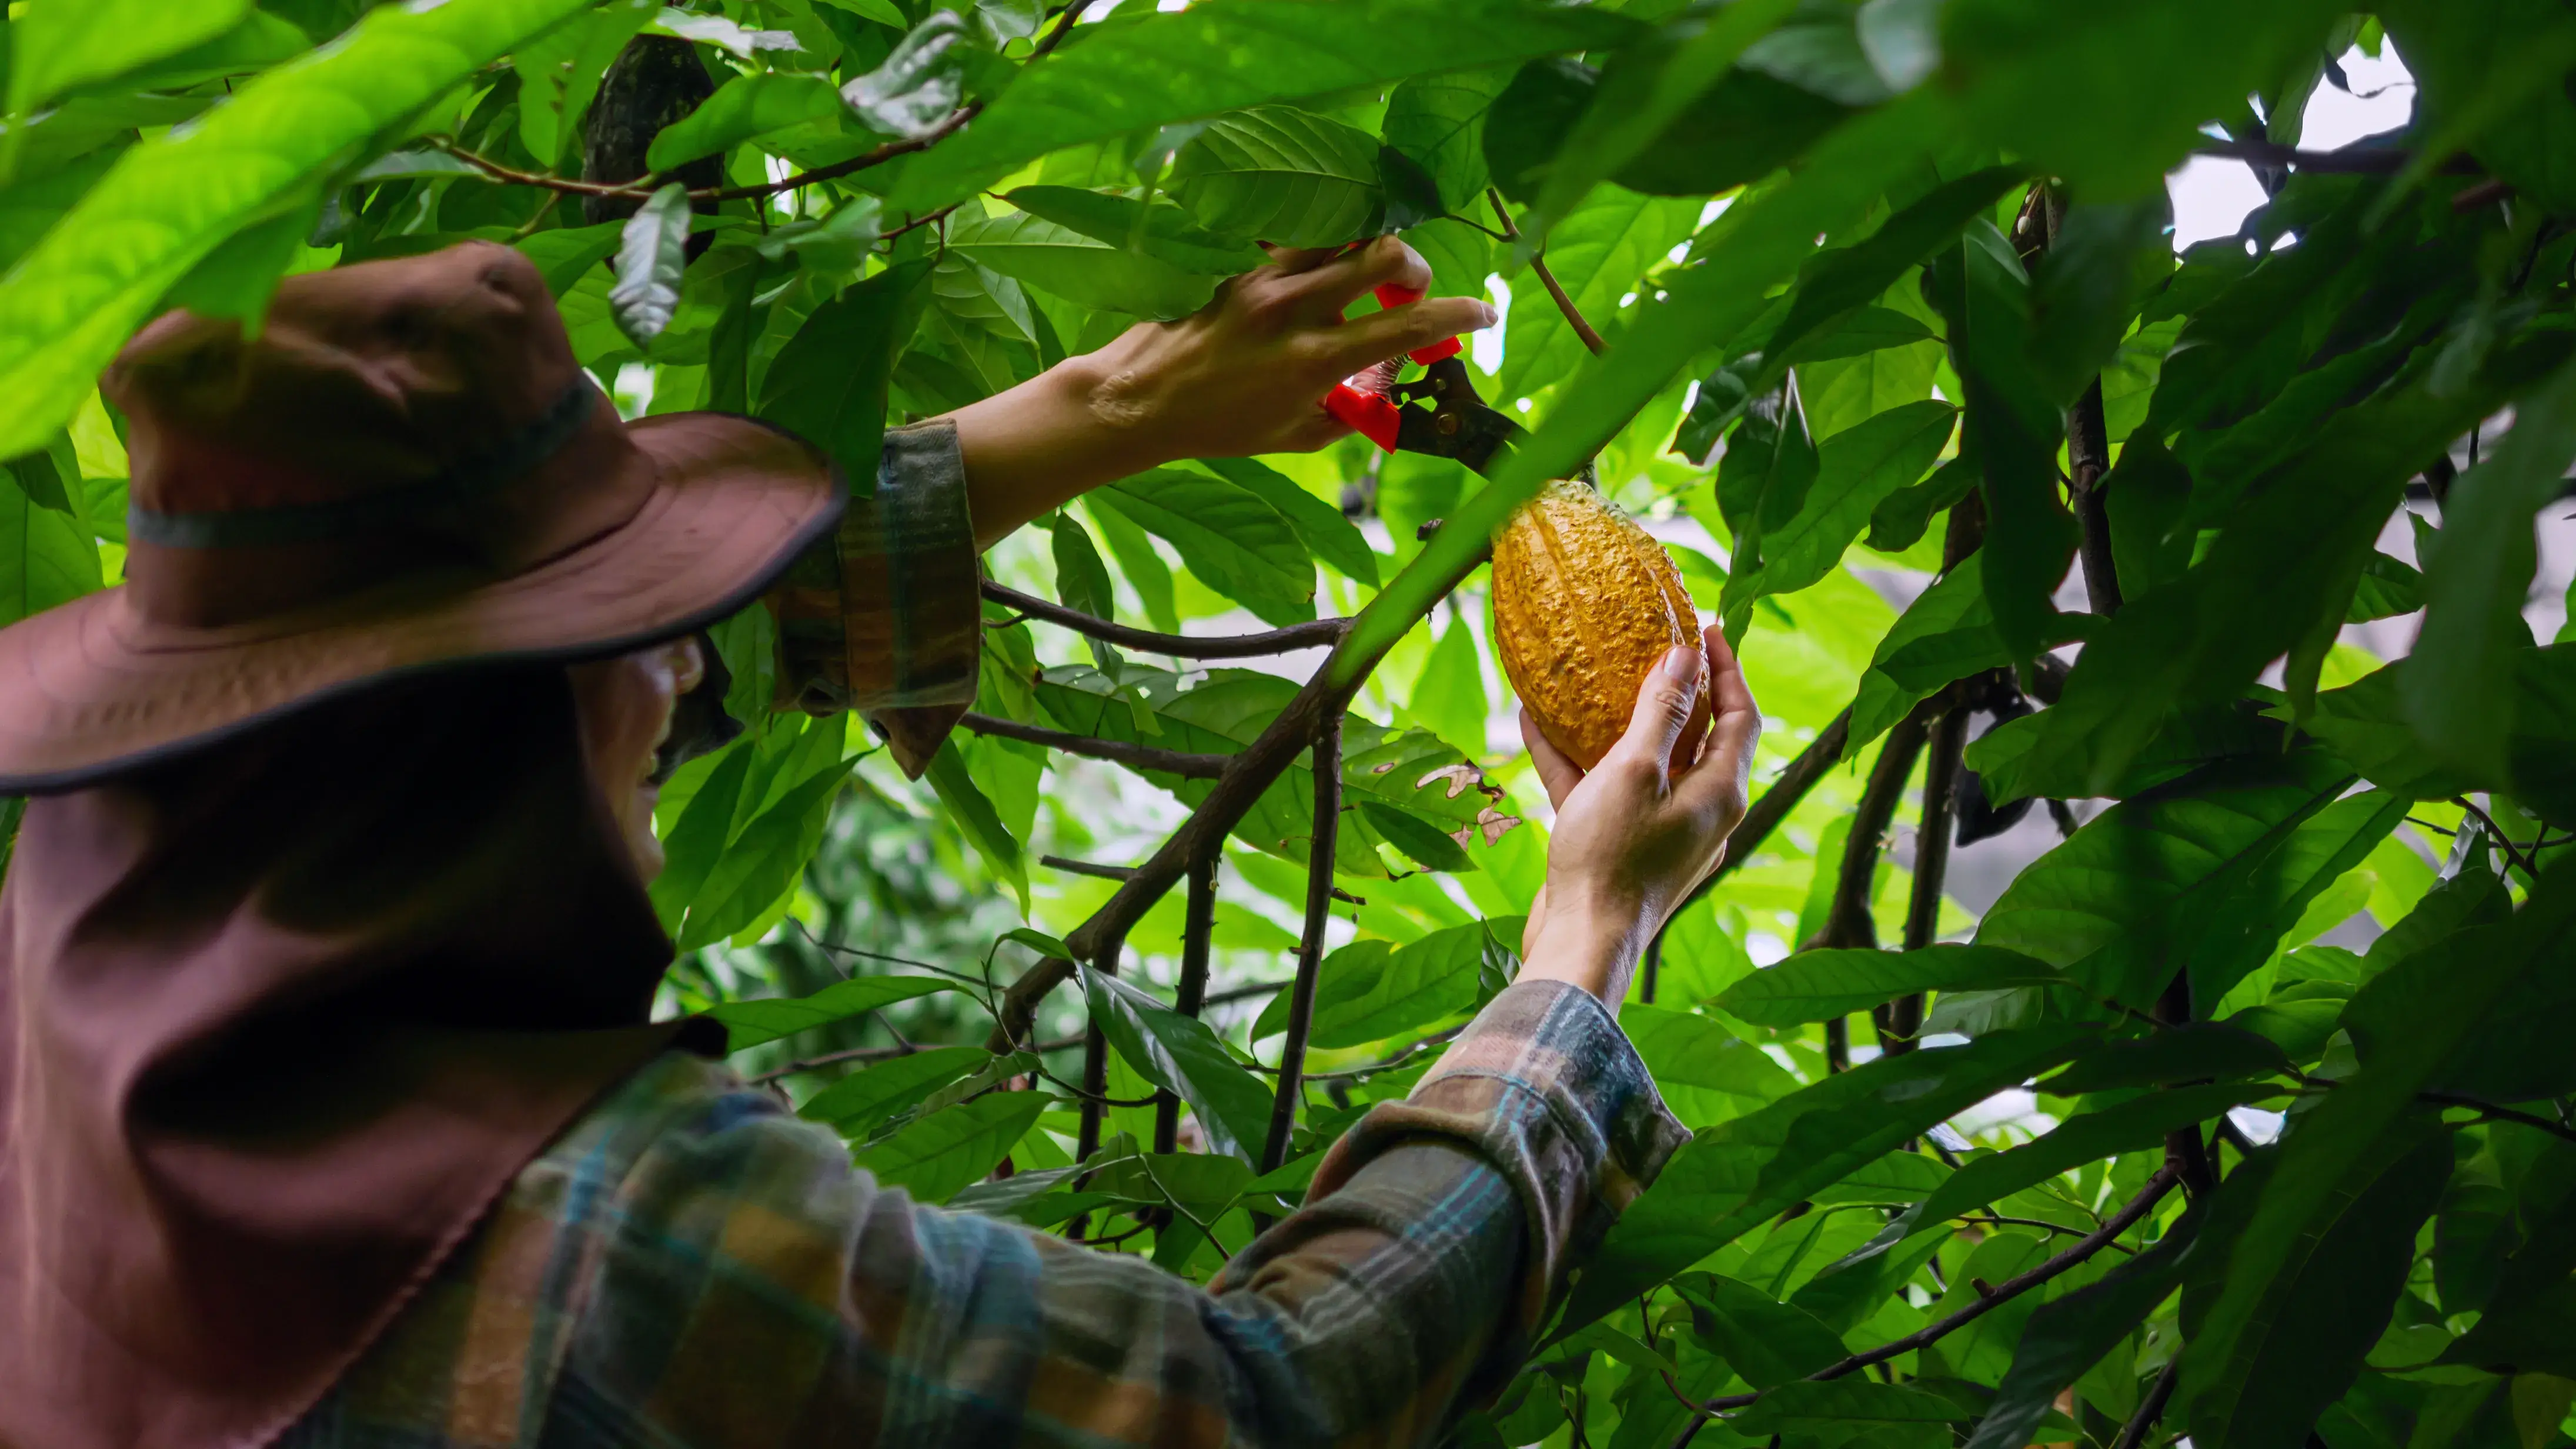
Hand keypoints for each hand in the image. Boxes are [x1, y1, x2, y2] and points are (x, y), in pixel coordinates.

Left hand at [1073, 235, 1495, 458]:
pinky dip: (1317, 242)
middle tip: (1410, 292)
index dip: (1460, 315)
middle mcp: (1293, 308)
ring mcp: (1262, 277)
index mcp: (1314, 359)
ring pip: (1340, 227)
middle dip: (1415, 268)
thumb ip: (1347, 414)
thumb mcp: (1293, 435)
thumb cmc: (1215, 425)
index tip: (1484, 313)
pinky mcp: (1236, 261)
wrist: (1139, 399)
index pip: (1408, 324)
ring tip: (1366, 271)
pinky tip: (1312, 267)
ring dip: (1367, 244)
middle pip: (1384, 251)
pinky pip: (1292, 233)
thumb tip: (1379, 396)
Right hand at [1516, 637, 1760, 1008]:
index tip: (1706, 628)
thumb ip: (1661, 712)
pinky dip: (1577, 758)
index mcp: (1721, 793)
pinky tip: (1535, 723)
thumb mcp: (1635, 772)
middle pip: (1699, 737)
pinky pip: (1605, 790)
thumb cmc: (1611, 860)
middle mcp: (1701, 812)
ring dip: (1618, 720)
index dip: (1729, 669)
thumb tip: (1685, 657)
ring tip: (1592, 676)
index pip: (1741, 716)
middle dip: (1675, 689)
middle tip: (1653, 645)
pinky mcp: (1622, 848)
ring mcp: (1661, 832)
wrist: (1581, 944)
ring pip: (1647, 763)